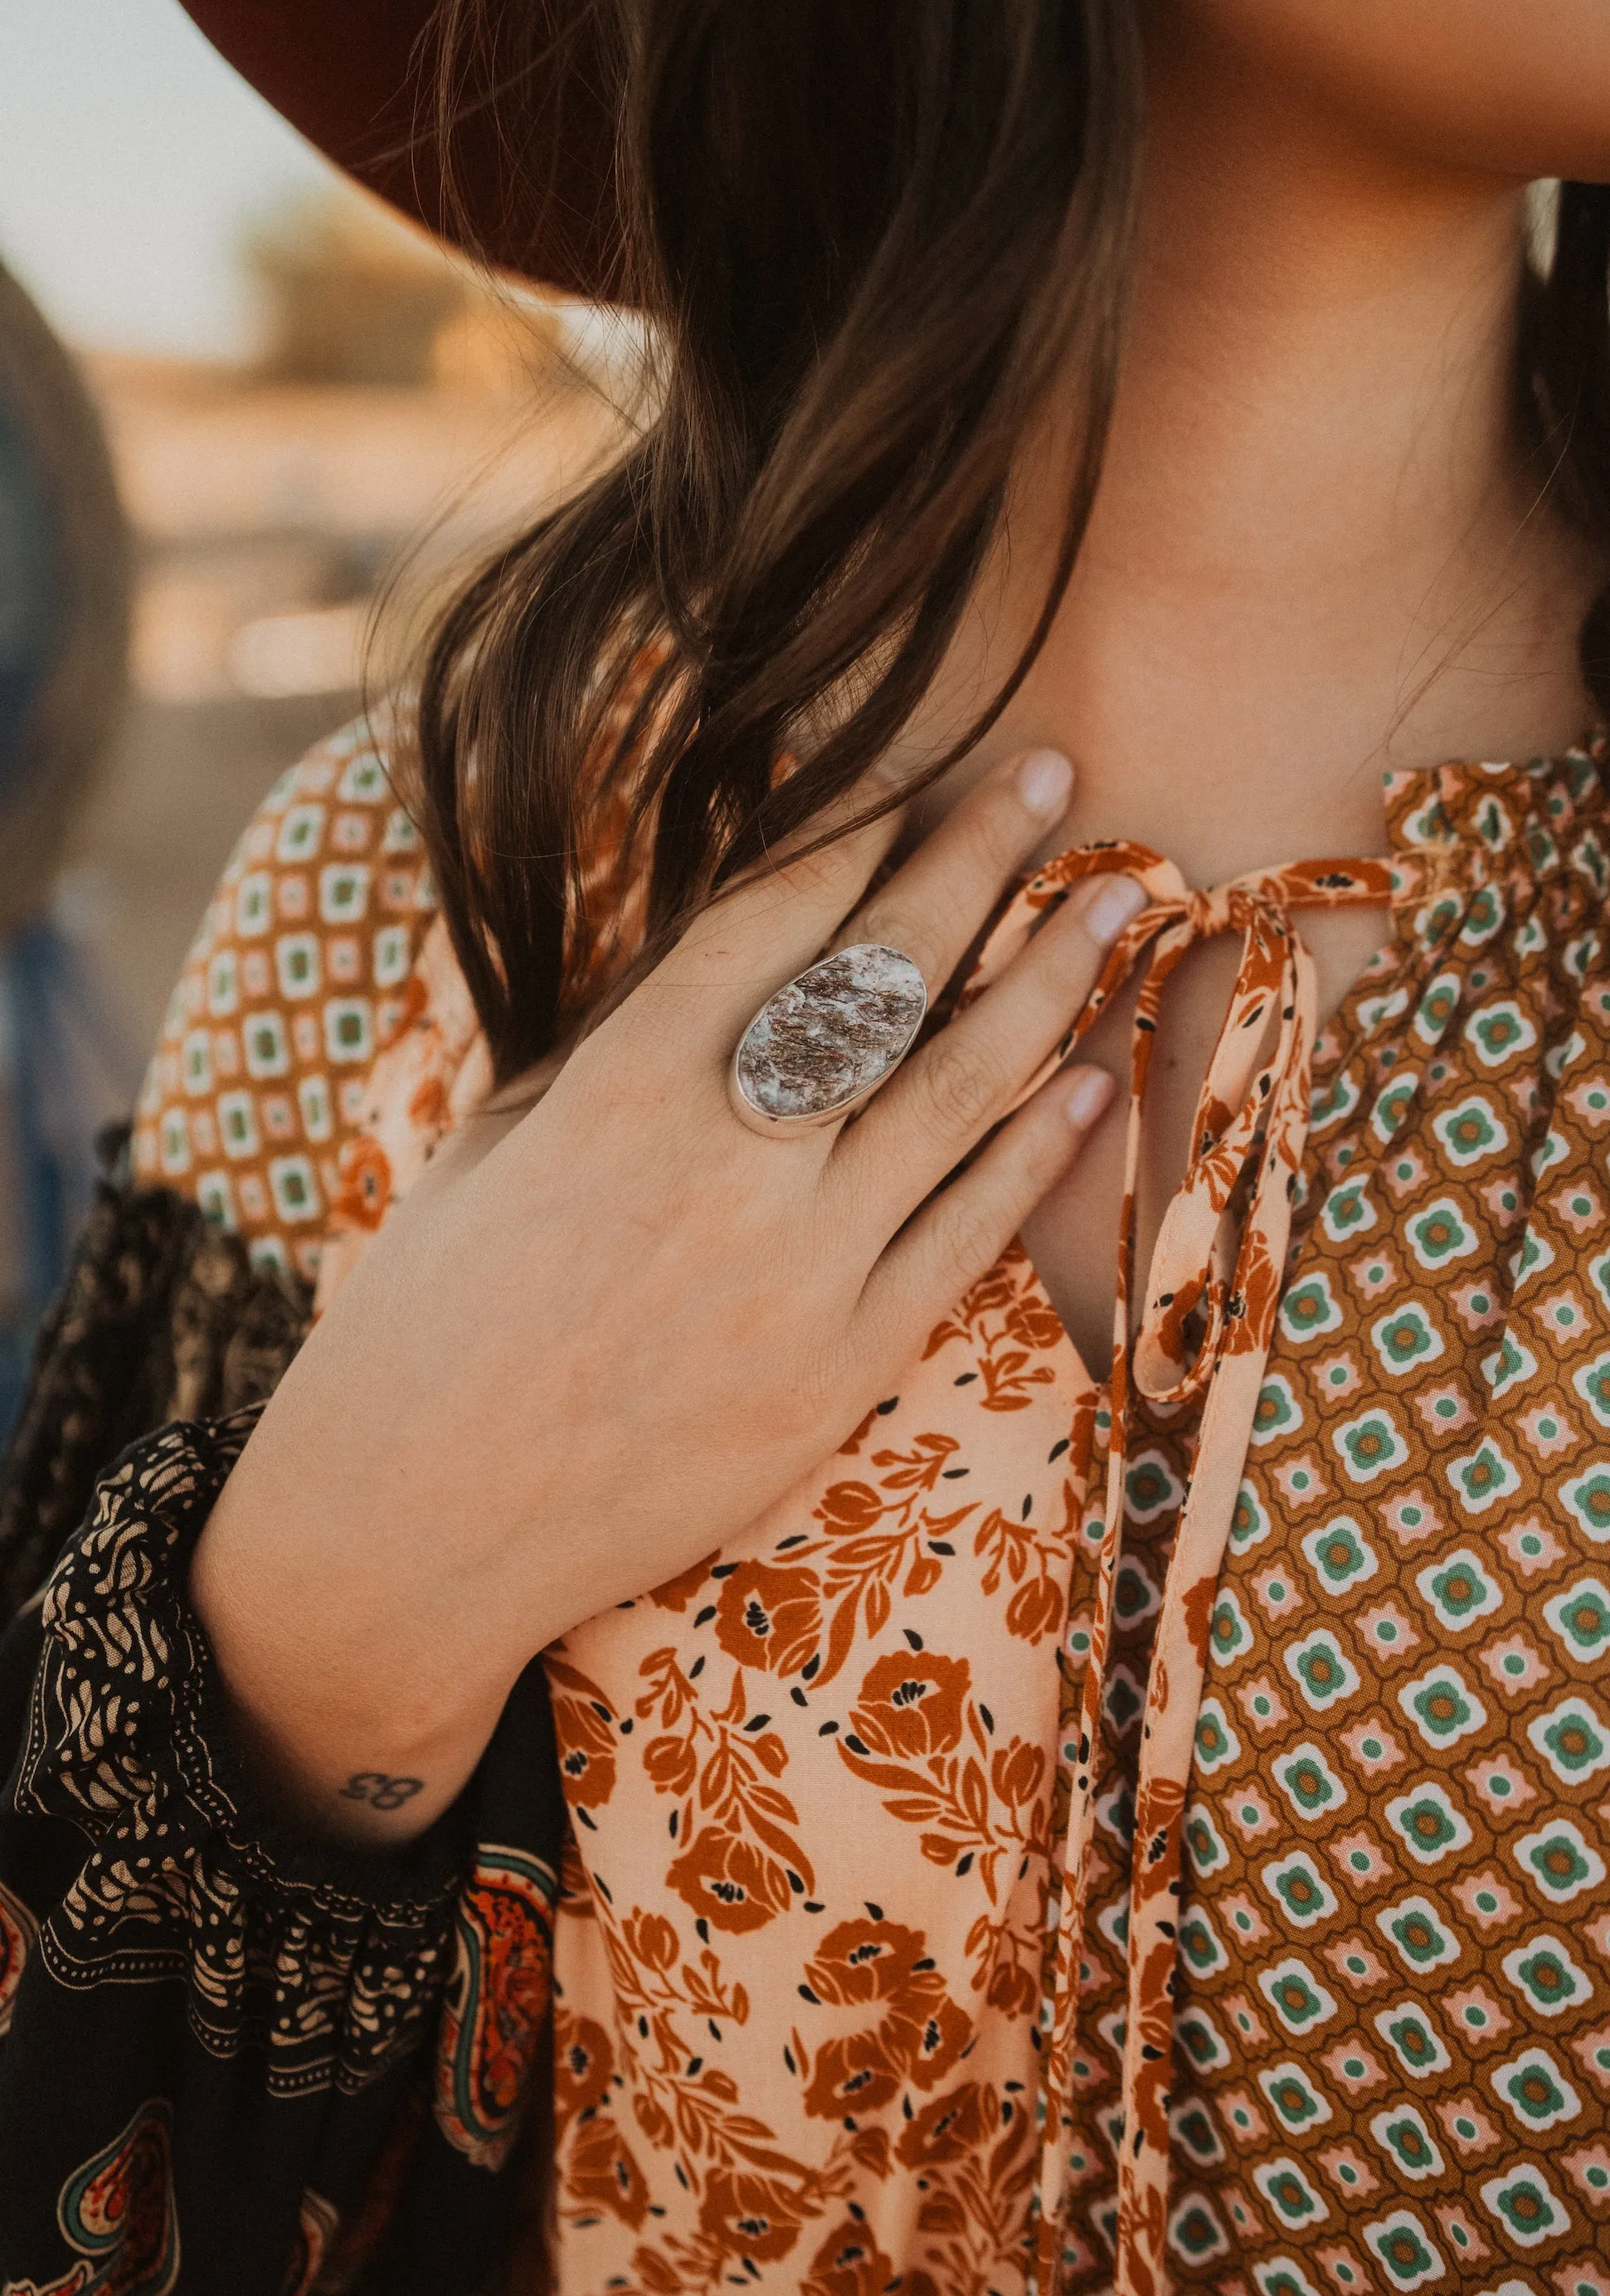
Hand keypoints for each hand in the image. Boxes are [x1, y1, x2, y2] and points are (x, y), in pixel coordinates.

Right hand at [194, 748, 1141, 1841]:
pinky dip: (1039, 1151)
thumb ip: (618, 1045)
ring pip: (959, 1092)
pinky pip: (970, 1235)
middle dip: (976, 859)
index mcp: (620, 1086)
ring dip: (1052, 982)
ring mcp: (799, 1271)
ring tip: (1122, 897)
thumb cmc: (430, 1317)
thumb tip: (730, 957)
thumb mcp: (496, 1140)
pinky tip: (1092, 1077)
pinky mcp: (843, 1368)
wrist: (419, 1524)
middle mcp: (728, 1162)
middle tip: (1049, 772)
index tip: (917, 770)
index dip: (858, 827)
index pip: (774, 917)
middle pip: (887, 975)